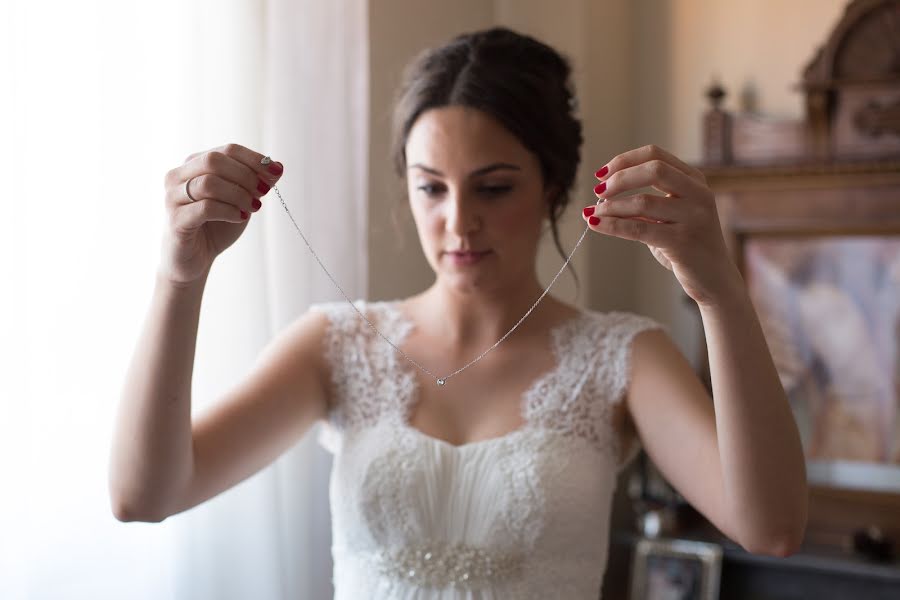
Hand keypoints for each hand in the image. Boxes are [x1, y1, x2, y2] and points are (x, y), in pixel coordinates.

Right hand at [160, 143, 283, 285]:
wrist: (196, 259)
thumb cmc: (216, 226)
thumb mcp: (241, 200)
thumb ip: (256, 183)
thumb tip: (277, 166)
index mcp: (195, 164)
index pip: (228, 150)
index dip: (254, 159)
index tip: (275, 172)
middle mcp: (178, 176)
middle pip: (214, 160)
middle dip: (246, 176)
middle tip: (263, 193)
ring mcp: (173, 197)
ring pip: (209, 183)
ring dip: (238, 194)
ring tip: (253, 207)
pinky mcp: (175, 220)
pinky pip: (205, 208)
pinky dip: (229, 211)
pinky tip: (240, 217)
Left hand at [582, 144, 740, 306]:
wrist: (714, 279)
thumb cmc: (685, 245)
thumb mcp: (669, 216)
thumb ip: (645, 202)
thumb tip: (600, 198)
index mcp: (694, 180)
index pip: (655, 155)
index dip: (624, 160)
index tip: (601, 174)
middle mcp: (698, 194)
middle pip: (653, 170)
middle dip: (619, 179)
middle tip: (598, 192)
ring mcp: (694, 218)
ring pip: (643, 202)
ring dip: (611, 207)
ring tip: (593, 213)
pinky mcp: (683, 242)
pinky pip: (640, 229)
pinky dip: (612, 225)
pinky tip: (595, 224)